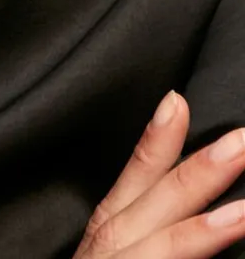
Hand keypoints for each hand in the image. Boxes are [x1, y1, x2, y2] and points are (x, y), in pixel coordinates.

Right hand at [74, 90, 244, 257]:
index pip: (137, 171)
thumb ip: (145, 221)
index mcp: (112, 222)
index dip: (158, 138)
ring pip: (169, 242)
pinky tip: (230, 236)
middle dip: (199, 169)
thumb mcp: (115, 245)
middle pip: (158, 199)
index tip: (177, 100)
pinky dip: (201, 252)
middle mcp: (116, 240)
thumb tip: (199, 197)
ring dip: (207, 225)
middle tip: (240, 140)